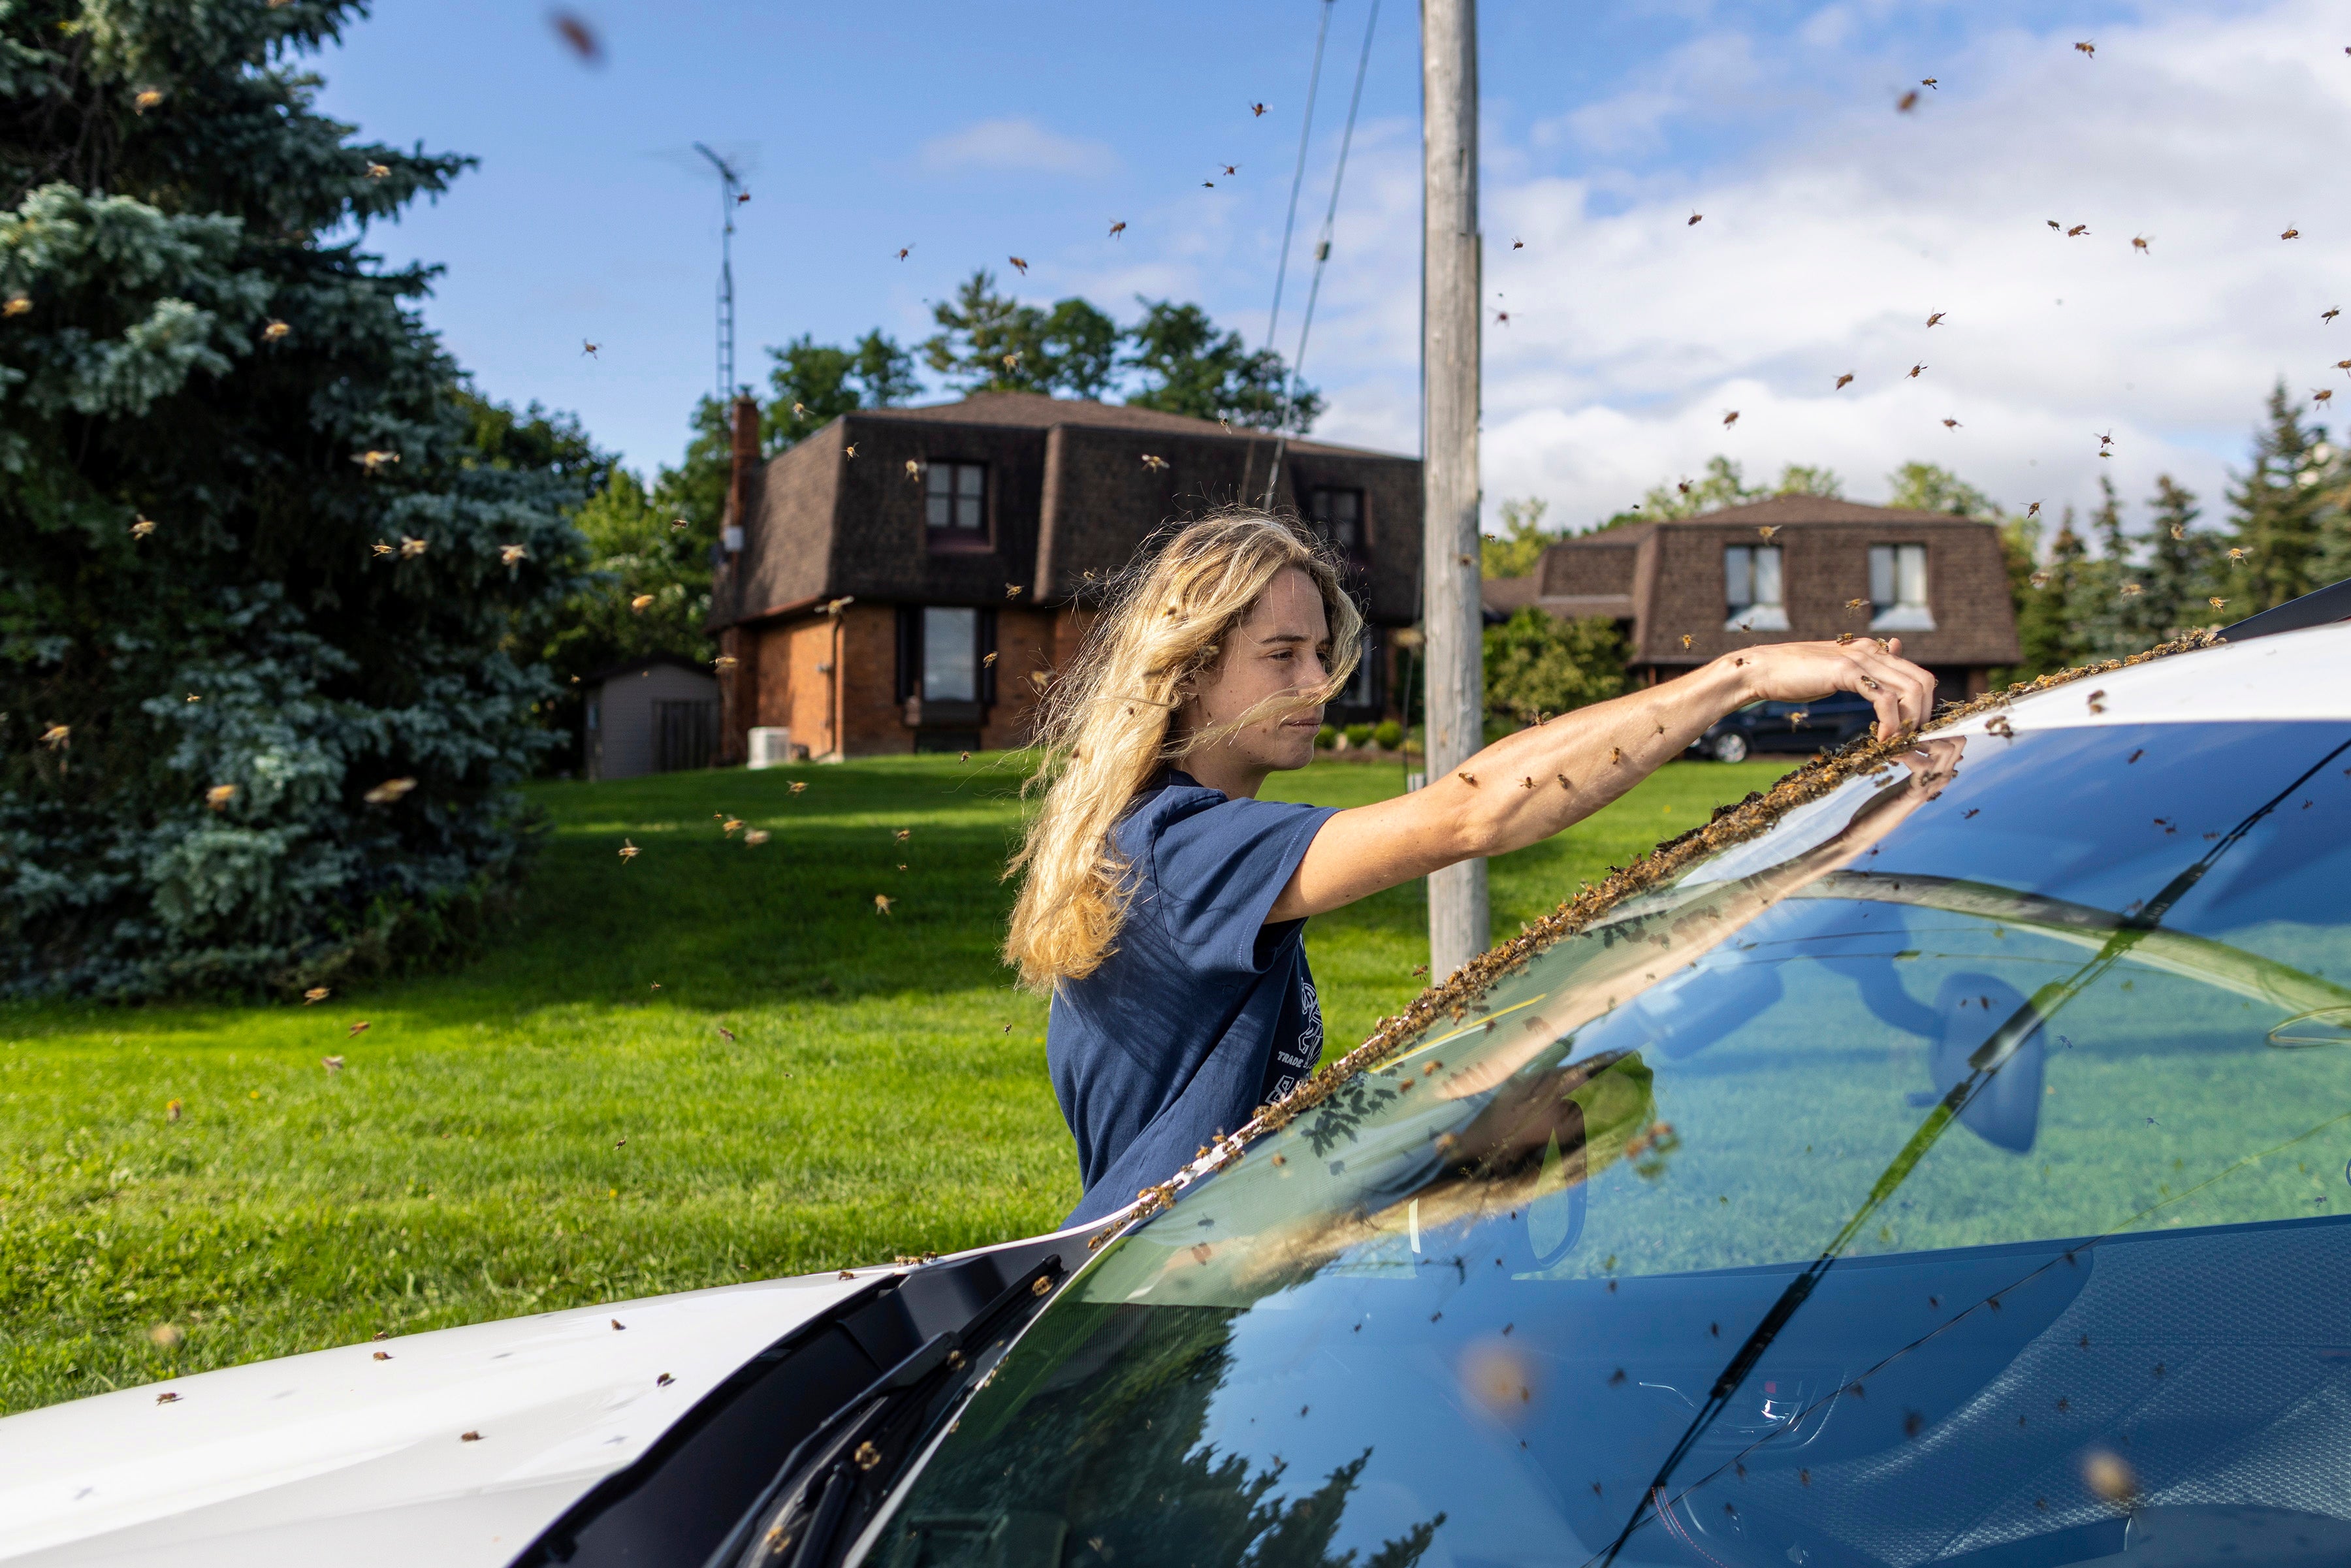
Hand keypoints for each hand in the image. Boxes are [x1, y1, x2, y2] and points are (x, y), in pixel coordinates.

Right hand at [1726, 638, 1935, 739]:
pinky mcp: (1846, 672)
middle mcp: (1872, 650)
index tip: (1912, 731)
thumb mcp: (1838, 670)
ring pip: (1910, 690)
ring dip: (1911, 721)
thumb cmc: (1795, 675)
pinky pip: (1884, 699)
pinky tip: (1881, 738)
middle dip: (1924, 715)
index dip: (1923, 706)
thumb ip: (1867, 669)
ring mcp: (1860, 659)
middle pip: (1923, 681)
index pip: (1918, 675)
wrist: (1762, 670)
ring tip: (1898, 743)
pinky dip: (1890, 722)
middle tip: (1911, 741)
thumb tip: (1895, 650)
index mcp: (1872, 650)